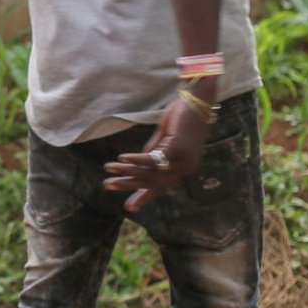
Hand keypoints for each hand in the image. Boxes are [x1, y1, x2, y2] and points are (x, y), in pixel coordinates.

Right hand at [103, 96, 208, 211]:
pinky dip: (137, 160)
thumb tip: (136, 164)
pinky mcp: (178, 147)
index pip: (159, 186)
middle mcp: (184, 168)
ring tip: (108, 168)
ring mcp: (183, 159)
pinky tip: (121, 158)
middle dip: (128, 184)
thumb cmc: (182, 117)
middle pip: (152, 181)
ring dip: (127, 170)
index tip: (128, 207)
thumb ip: (154, 152)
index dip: (143, 196)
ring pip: (150, 171)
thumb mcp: (164, 138)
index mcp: (181, 167)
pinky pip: (154, 158)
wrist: (199, 100)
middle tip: (108, 186)